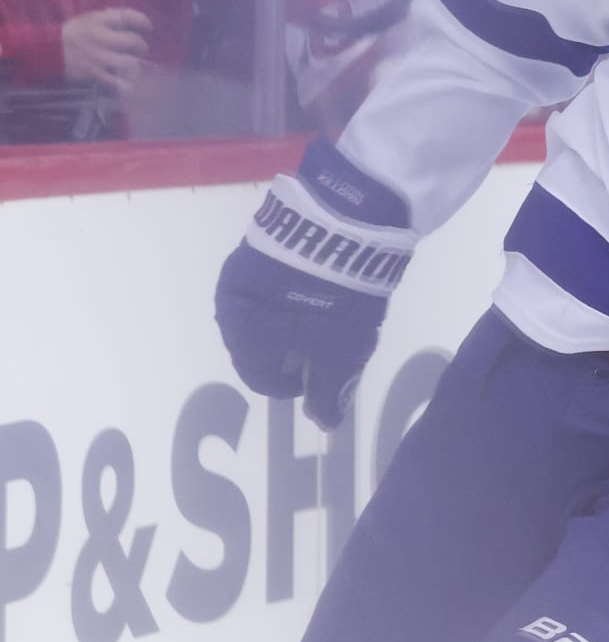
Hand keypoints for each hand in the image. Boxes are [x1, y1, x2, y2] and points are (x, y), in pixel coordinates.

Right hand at [61, 7, 151, 92]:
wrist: (43, 53)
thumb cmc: (66, 36)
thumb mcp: (84, 20)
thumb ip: (104, 19)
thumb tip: (123, 18)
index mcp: (99, 21)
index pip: (129, 17)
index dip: (143, 22)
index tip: (148, 28)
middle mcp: (102, 38)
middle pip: (135, 42)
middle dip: (142, 47)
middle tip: (139, 50)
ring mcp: (100, 57)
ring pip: (131, 63)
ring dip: (135, 66)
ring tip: (132, 67)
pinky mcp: (95, 74)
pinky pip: (117, 83)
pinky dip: (124, 86)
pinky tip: (125, 87)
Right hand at [214, 139, 416, 427]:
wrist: (344, 219)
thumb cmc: (339, 298)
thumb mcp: (343, 353)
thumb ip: (328, 392)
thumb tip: (322, 421)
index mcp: (244, 340)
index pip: (264, 379)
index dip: (296, 383)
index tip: (321, 373)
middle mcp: (230, 308)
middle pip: (258, 346)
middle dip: (289, 350)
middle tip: (324, 340)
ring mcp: (240, 271)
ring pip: (261, 314)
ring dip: (286, 320)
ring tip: (323, 310)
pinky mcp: (257, 242)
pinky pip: (268, 283)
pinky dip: (287, 292)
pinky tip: (315, 285)